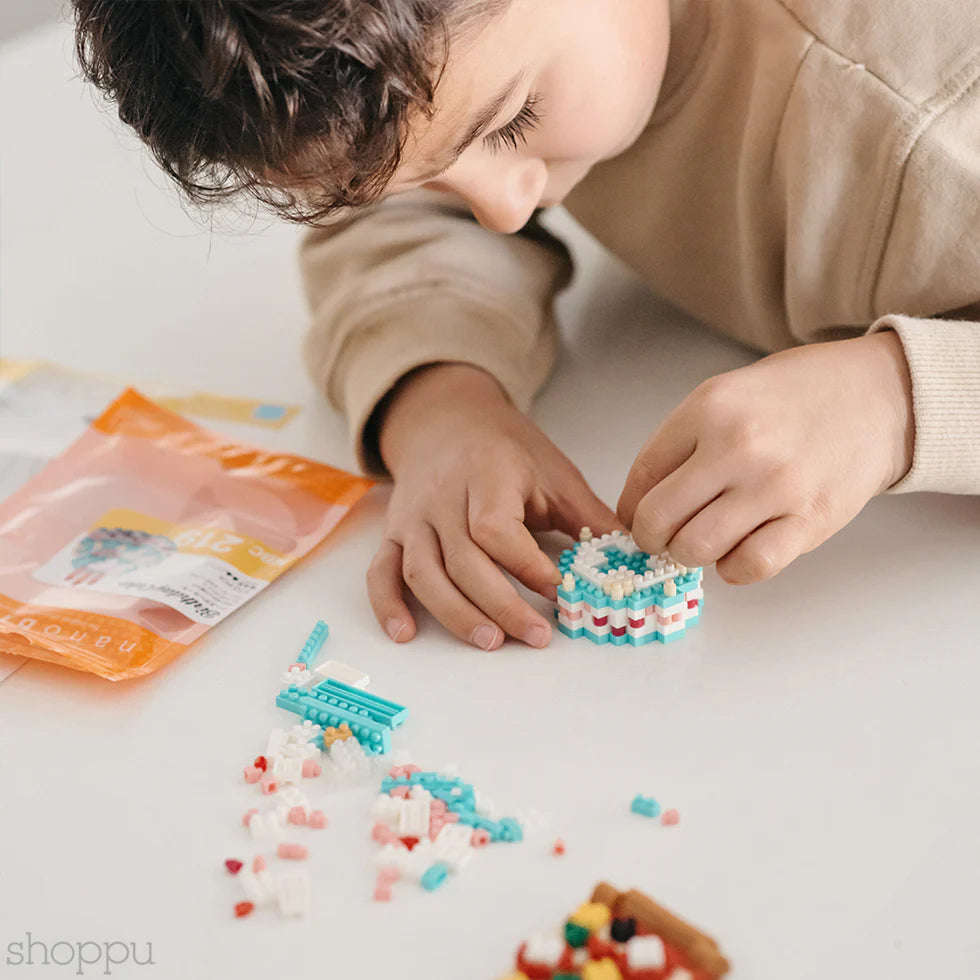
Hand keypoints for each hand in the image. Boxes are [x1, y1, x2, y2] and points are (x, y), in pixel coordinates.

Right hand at [369, 362, 619, 648]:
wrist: (447, 419)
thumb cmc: (505, 448)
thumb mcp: (553, 472)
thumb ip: (588, 517)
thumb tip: (633, 559)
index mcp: (486, 475)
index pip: (496, 529)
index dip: (526, 565)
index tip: (560, 591)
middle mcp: (442, 498)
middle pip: (461, 560)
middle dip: (499, 604)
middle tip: (536, 636)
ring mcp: (413, 518)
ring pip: (424, 573)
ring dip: (454, 613)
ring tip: (490, 642)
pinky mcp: (395, 533)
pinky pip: (382, 571)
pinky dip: (388, 604)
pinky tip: (406, 633)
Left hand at [617, 332, 913, 582]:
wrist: (876, 395)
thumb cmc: (793, 397)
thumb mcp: (724, 395)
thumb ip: (680, 443)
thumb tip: (639, 503)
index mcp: (709, 409)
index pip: (641, 476)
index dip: (630, 507)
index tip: (635, 516)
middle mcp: (737, 447)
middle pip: (657, 519)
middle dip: (650, 538)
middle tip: (662, 536)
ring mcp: (775, 486)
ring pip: (695, 549)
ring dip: (689, 554)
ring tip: (703, 539)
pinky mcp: (810, 521)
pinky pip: (748, 567)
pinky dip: (733, 569)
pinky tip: (738, 550)